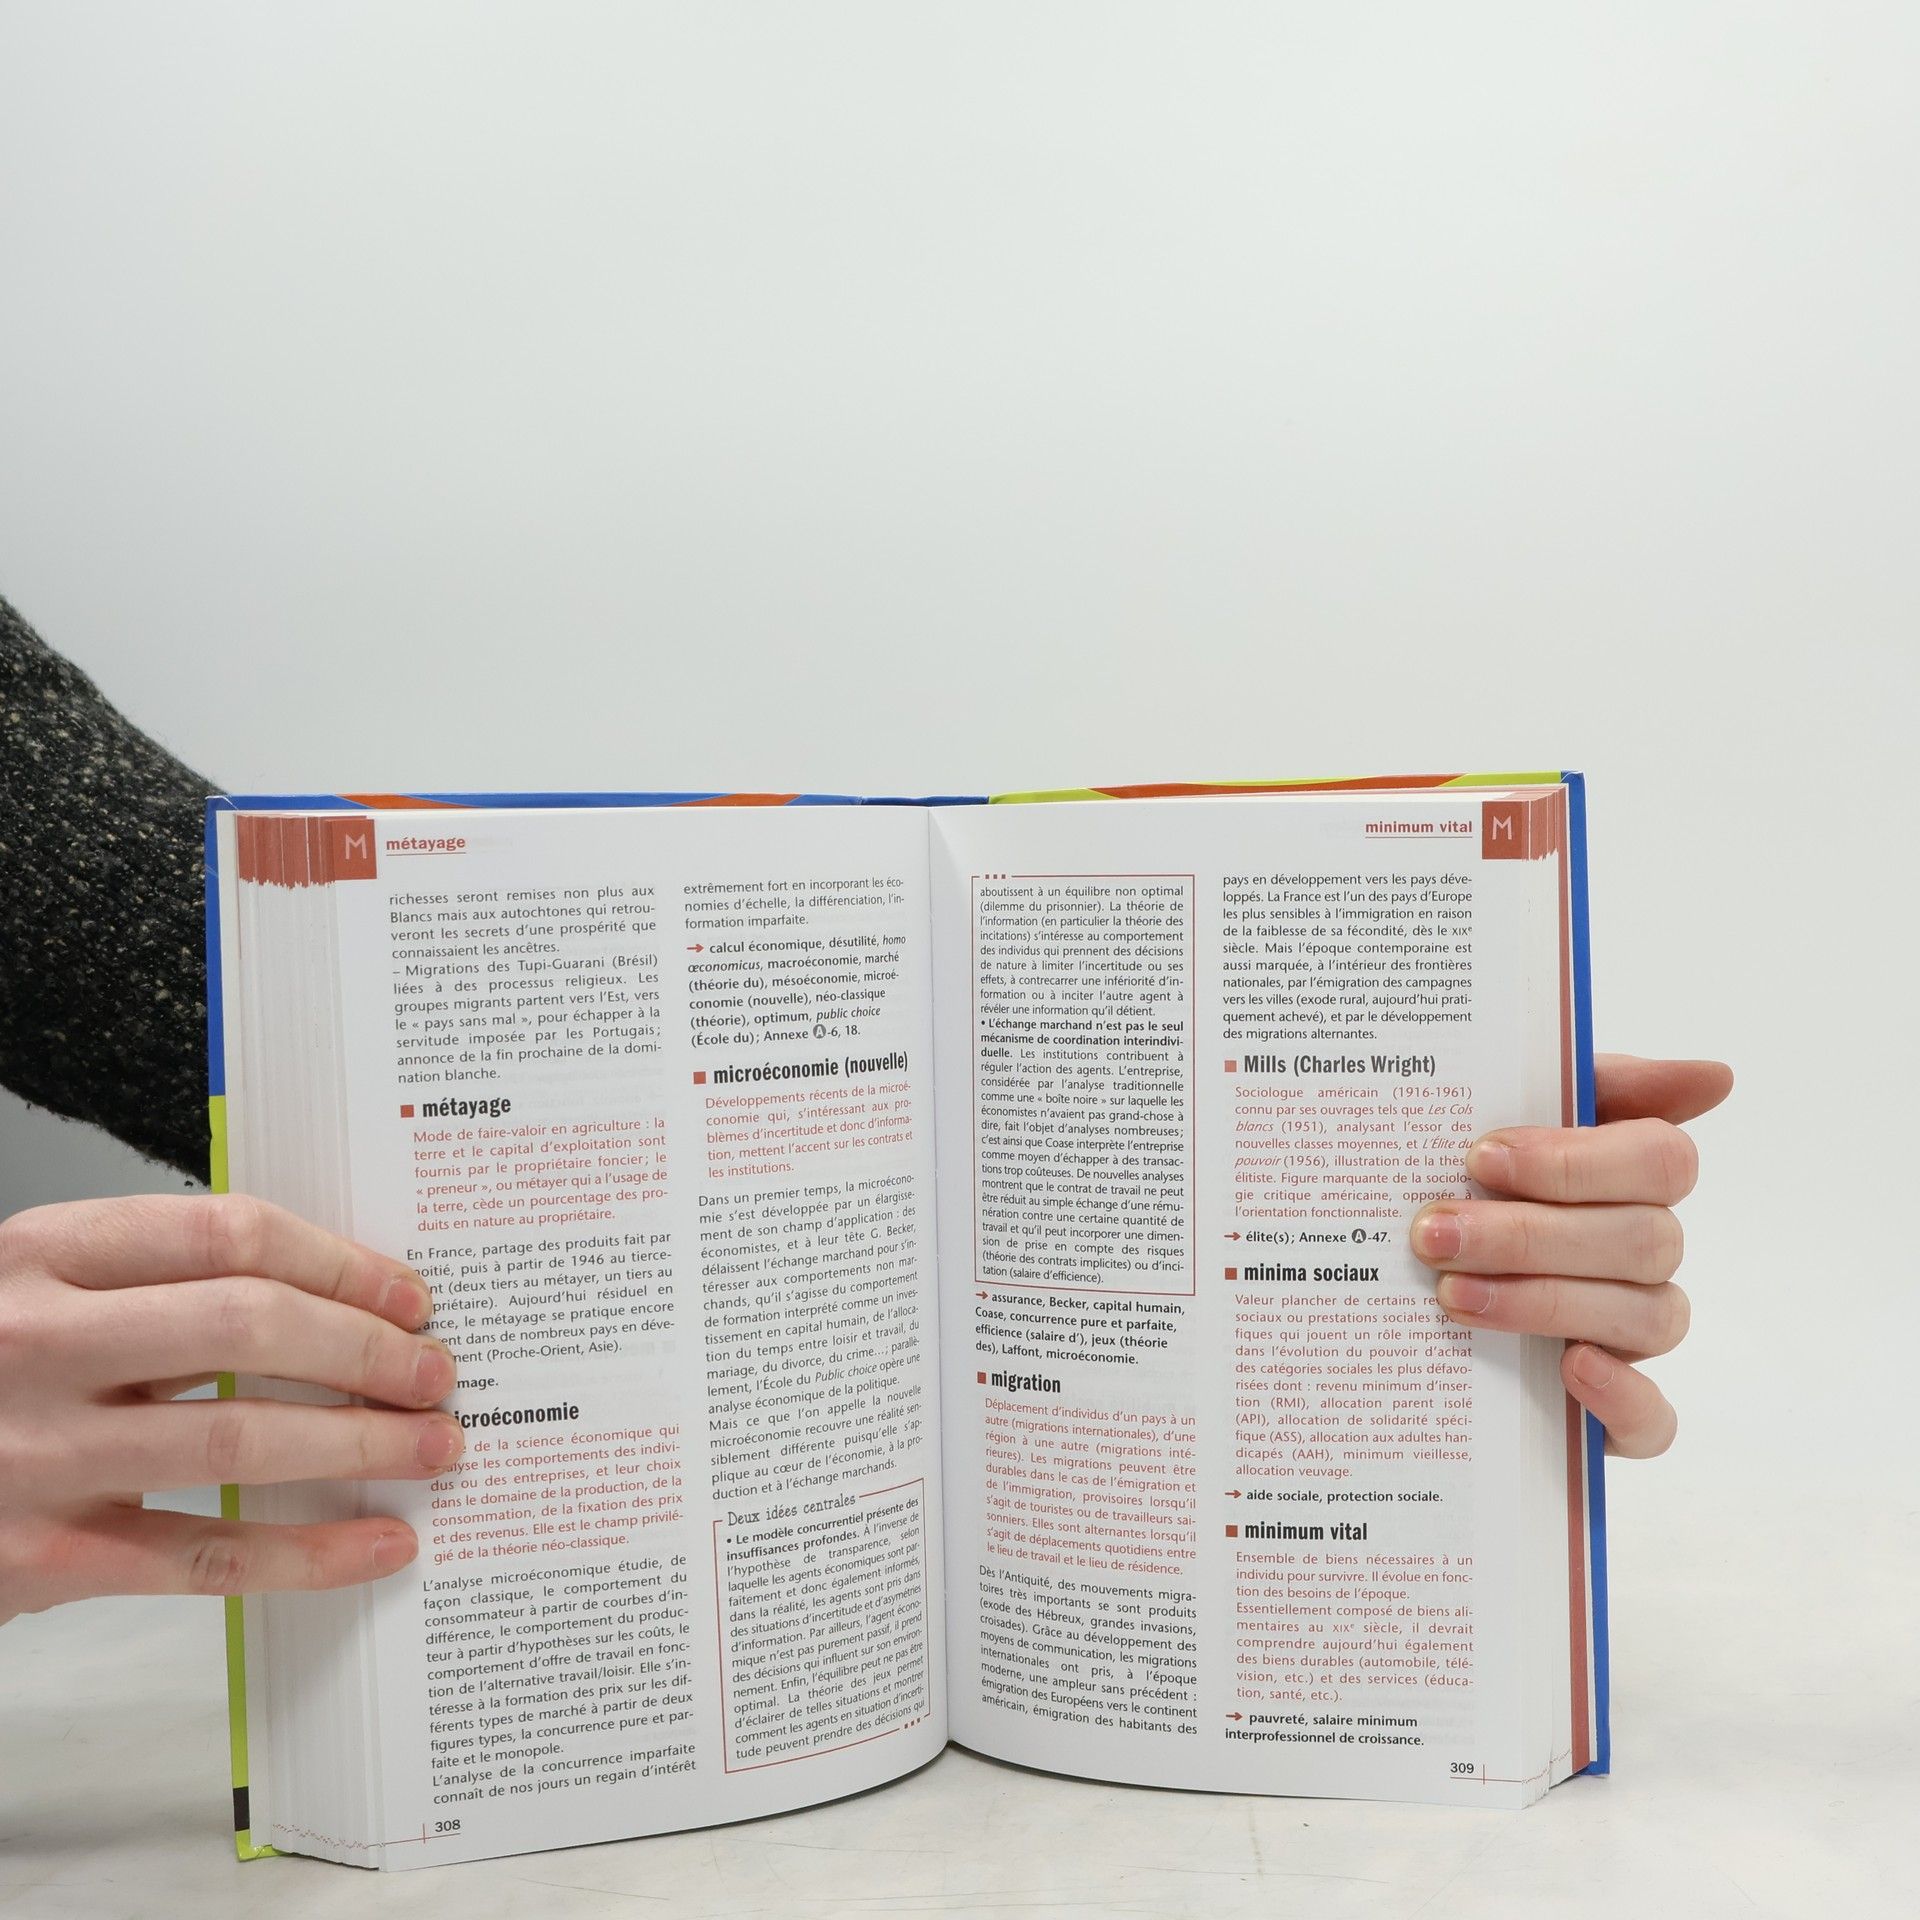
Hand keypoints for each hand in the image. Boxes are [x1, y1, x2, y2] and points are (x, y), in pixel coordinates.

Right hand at [0, 1193, 462, 1623]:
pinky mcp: (42, 1556)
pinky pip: (205, 1555)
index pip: (227, 1232)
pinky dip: (309, 1552)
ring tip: (433, 1446)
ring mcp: (36, 1452)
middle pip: (249, 1324)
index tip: (409, 1295)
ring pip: (241, 1435)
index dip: (340, 1262)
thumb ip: (154, 1283)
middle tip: (438, 1372)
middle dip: (368, 1349)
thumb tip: (332, 1297)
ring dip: (361, 1442)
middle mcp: (37, 1342)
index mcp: (43, 1254)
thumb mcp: (38, 1292)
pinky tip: (377, 1545)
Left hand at [1410, 1054, 1732, 1457]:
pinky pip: (1654, 1421)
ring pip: (1646, 1318)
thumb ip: (1591, 1082)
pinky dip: (1622, 1398)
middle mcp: (1644, 1255)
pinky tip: (1569, 1369)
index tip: (1481, 1156)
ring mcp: (1632, 1335)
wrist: (1393, 1278)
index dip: (1575, 1160)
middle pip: (1643, 1240)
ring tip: (1451, 1294)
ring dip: (1545, 1303)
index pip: (1661, 1160)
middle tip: (1436, 1233)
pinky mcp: (1612, 1412)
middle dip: (1529, 1235)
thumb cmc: (1466, 1183)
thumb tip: (1717, 1075)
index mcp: (1630, 1180)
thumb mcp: (1505, 1114)